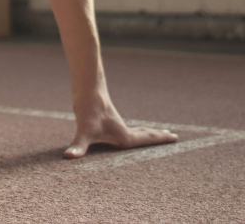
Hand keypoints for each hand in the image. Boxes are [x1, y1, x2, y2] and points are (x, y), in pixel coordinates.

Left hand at [64, 101, 178, 158]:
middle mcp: (121, 130)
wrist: (85, 87)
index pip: (146, 139)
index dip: (160, 139)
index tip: (176, 137)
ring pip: (135, 130)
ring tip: (156, 133)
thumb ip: (78, 146)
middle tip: (172, 136)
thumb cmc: (87, 111)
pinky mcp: (105, 119)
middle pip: (144, 134)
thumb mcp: (83, 131)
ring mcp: (114, 124)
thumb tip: (68, 157)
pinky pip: (123, 128)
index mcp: (123, 136)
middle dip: (157, 137)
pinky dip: (132, 131)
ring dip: (146, 133)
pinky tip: (126, 132)